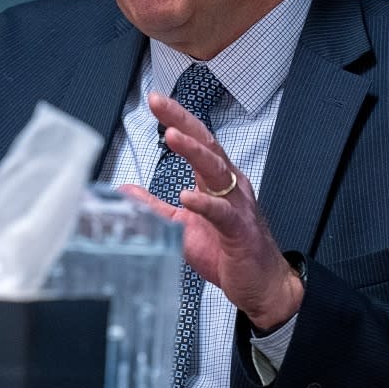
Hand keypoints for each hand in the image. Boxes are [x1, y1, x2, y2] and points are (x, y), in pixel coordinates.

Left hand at [119, 92, 302, 329]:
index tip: (155, 100)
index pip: (197, 141)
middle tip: (160, 104)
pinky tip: (188, 197)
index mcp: (216, 182)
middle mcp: (230, 187)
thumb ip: (156, 206)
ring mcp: (238, 207)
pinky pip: (223, 214)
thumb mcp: (182, 225)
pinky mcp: (240, 232)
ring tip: (171, 136)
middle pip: (207, 145)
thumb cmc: (228, 252)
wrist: (262, 287)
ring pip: (217, 171)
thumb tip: (126, 190)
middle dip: (182, 122)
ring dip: (194, 152)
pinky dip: (205, 204)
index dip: (177, 119)